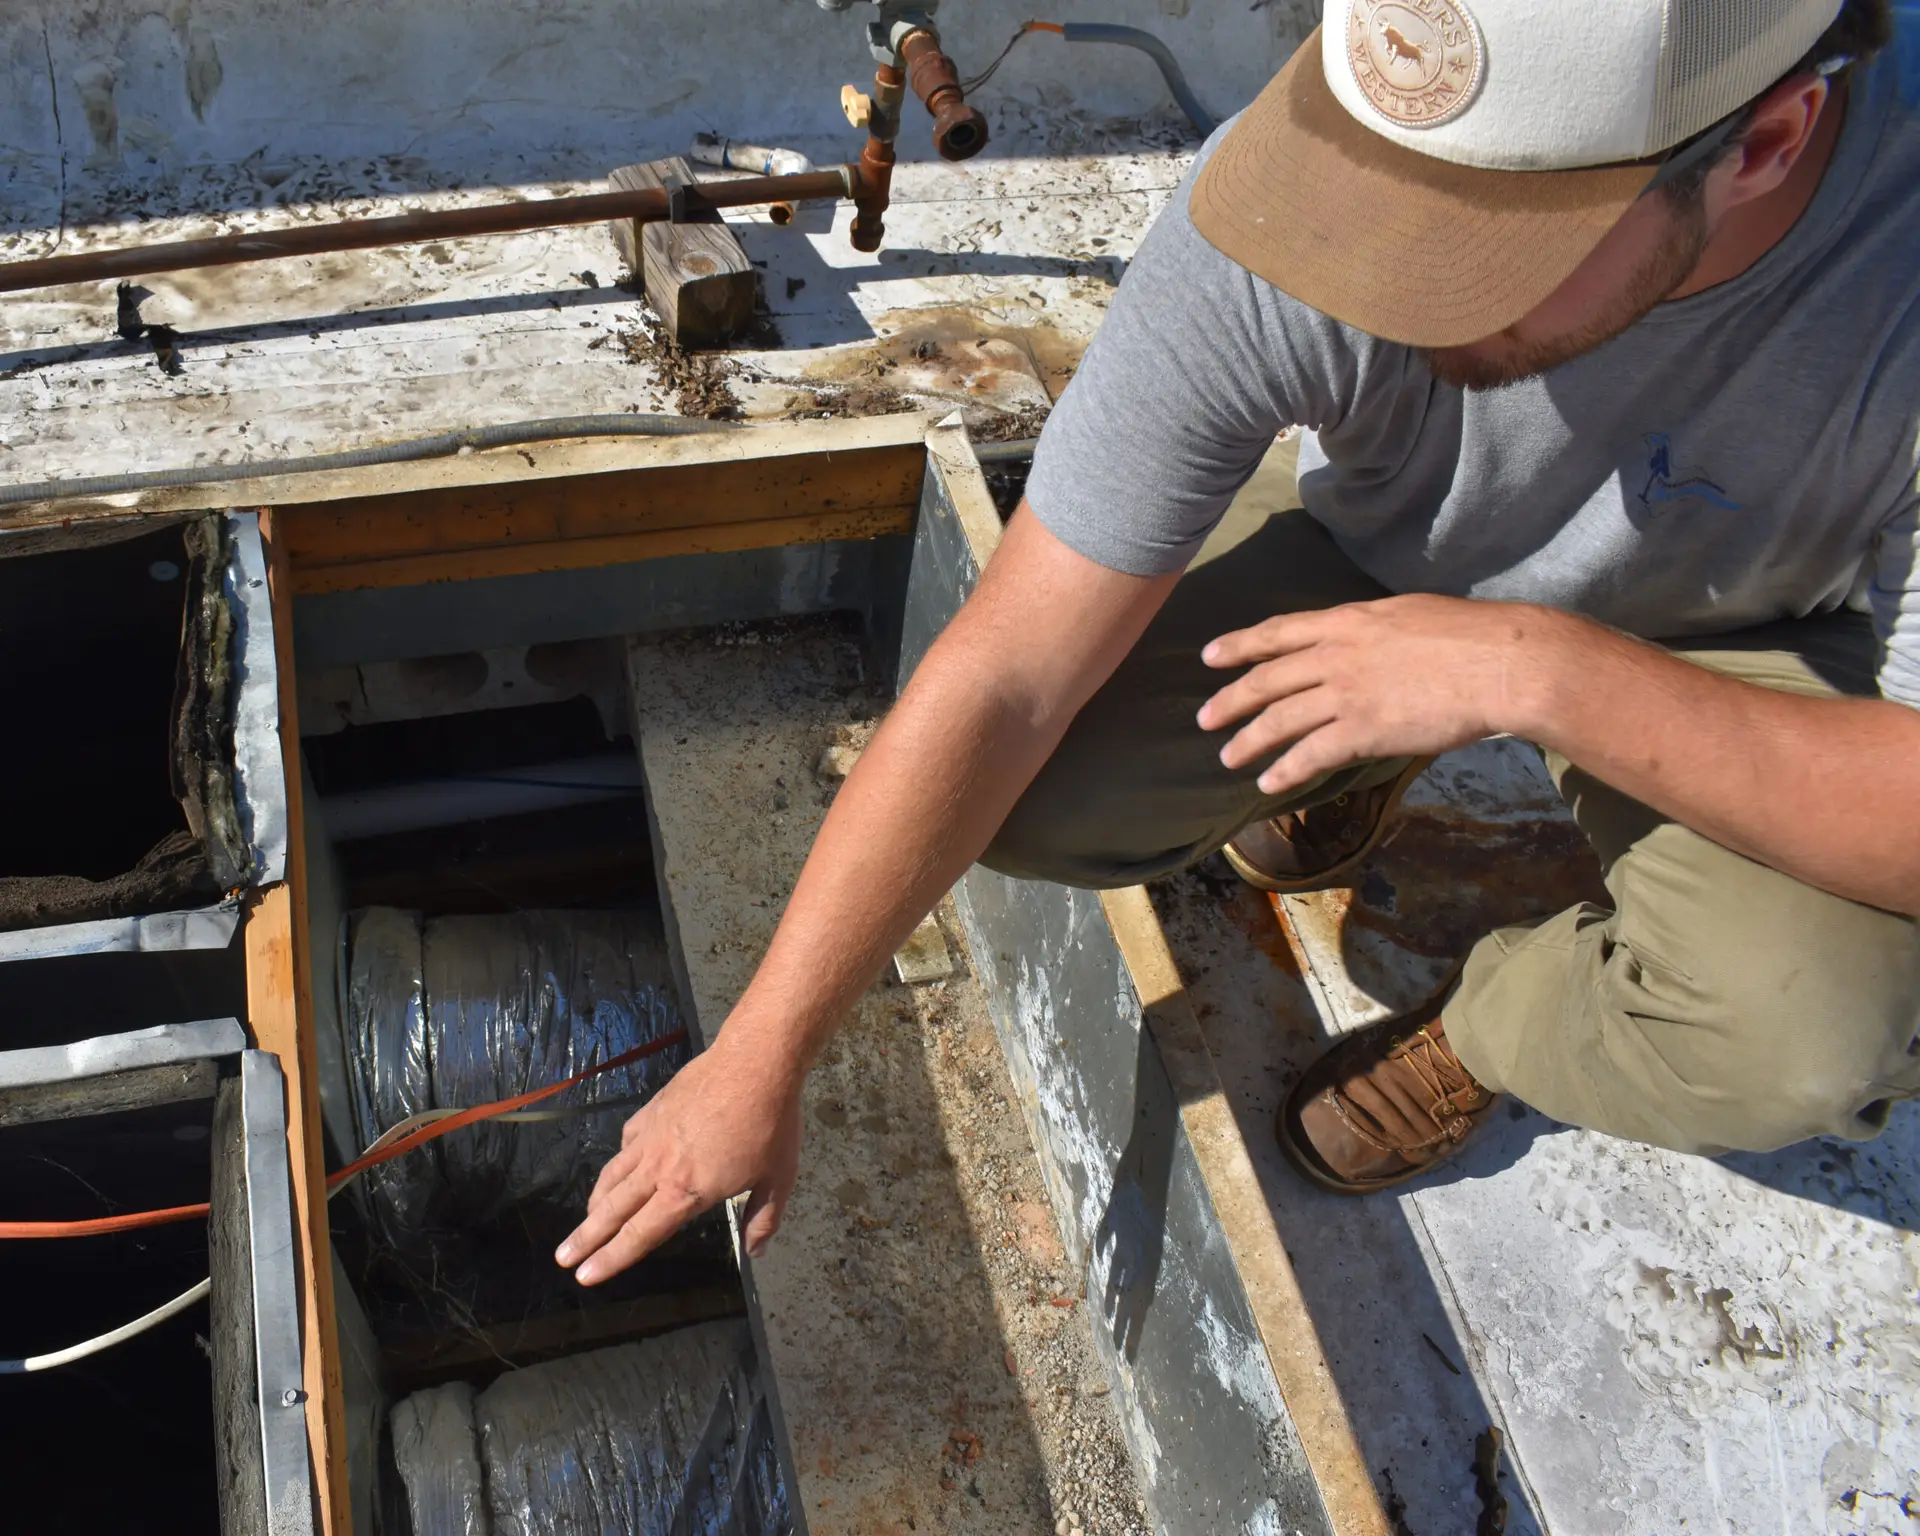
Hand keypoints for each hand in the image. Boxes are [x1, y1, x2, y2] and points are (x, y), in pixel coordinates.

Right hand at [555, 1034, 802, 1284]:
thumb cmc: (770, 1125)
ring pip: (612, 1175)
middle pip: (613, 1210)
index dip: (611, 1259)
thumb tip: (755, 1253)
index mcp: (685, 1192)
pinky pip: (627, 1142)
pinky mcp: (652, 1110)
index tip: (584, 1276)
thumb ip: (764, 1220)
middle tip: (562, 1257)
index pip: (639, 1236)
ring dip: (595, 1202)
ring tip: (585, 1219)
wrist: (754, 1065)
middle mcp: (658, 1168)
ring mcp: (651, 1136)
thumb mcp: (779, 1180)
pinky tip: (620, 1165)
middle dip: (585, 1238)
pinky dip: (619, 1160)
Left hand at [1197, 595, 1562, 795]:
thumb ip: (1376, 629)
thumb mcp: (1409, 614)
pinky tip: (1269, 782)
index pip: (1280, 631)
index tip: (1210, 655)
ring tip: (1227, 756)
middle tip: (1203, 717)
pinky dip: (1286, 769)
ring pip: (1280, 718)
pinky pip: (1312, 754)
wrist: (1499, 662)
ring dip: (1249, 739)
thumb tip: (1369, 638)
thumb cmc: (1470, 635)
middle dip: (1231, 699)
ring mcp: (1346, 693)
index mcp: (1348, 620)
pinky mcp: (1363, 730)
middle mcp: (1336, 654)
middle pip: (1268, 679)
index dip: (1240, 644)